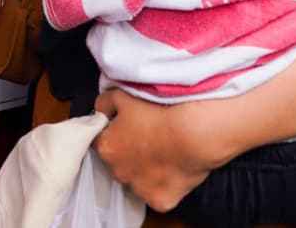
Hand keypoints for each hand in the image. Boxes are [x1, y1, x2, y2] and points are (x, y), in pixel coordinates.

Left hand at [93, 89, 226, 212]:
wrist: (195, 130)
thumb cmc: (160, 110)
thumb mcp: (122, 95)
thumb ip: (104, 104)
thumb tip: (100, 111)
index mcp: (106, 148)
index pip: (103, 142)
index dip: (116, 133)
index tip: (130, 126)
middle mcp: (118, 172)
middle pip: (119, 162)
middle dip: (129, 153)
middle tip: (150, 138)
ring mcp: (139, 189)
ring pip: (137, 180)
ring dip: (145, 171)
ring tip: (165, 152)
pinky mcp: (160, 201)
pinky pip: (158, 194)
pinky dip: (164, 185)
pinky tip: (174, 168)